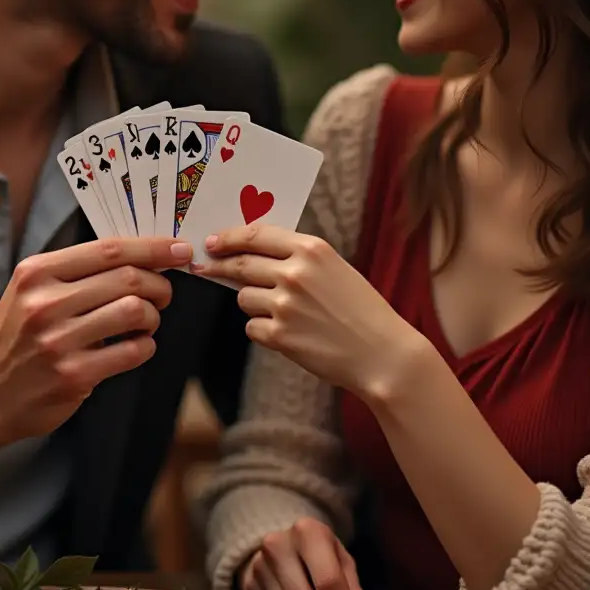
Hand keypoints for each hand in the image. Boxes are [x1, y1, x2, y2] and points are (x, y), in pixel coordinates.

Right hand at [0, 237, 191, 482]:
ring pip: (135, 312)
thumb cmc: (16, 339)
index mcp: (36, 273)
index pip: (109, 250)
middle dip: (159, 285)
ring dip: (152, 317)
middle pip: (128, 279)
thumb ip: (77, 273)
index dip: (152, 247)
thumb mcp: (31, 292)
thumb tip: (142, 257)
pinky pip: (132, 351)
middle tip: (163, 294)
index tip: (179, 250)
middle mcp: (45, 303)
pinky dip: (144, 346)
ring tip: (144, 322)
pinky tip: (134, 346)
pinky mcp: (73, 375)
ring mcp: (59, 341)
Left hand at [192, 225, 422, 396]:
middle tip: (206, 267)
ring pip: (244, 297)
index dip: (229, 237)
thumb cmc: (362, 311)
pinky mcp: (279, 335)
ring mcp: (285, 304)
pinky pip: (252, 327)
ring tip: (283, 314)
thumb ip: (299, 259)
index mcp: (312, 249)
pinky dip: (263, 330)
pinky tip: (289, 334)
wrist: (383, 354)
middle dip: (219, 266)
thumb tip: (255, 255)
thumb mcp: (336, 269)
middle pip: (241, 264)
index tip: (213, 241)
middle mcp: (295, 273)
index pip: (257, 235)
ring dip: (253, 303)